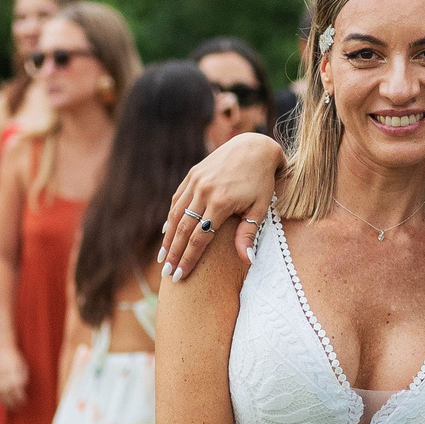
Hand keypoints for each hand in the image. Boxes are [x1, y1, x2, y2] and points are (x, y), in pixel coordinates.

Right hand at [0, 344, 29, 408]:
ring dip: (2, 401)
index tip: (23, 401)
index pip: (15, 385)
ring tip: (8, 406)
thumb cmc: (16, 359)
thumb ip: (22, 378)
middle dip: (12, 401)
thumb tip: (21, 391)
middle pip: (5, 390)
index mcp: (13, 368)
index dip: (19, 395)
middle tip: (18, 407)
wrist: (3, 347)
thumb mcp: (23, 366)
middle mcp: (2, 371)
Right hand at [161, 133, 285, 278]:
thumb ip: (249, 233)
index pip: (200, 238)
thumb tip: (247, 259)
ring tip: (163, 258)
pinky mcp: (192, 175)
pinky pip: (177, 200)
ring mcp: (196, 182)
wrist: (254, 147)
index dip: (189, 259)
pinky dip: (171, 217)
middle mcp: (204, 192)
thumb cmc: (261, 181)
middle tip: (166, 274)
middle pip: (183, 229)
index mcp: (221, 202)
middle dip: (174, 254)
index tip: (180, 276)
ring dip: (168, 239)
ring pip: (176, 215)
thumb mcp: (260, 208)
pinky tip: (167, 233)